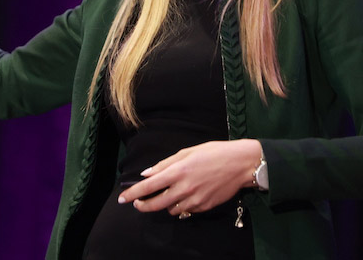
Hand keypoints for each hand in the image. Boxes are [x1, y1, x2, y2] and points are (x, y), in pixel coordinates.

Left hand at [117, 139, 262, 216]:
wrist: (240, 164)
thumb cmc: (213, 152)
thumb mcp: (187, 152)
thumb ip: (165, 164)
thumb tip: (147, 174)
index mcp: (177, 171)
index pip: (148, 187)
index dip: (133, 194)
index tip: (122, 199)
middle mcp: (183, 188)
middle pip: (155, 204)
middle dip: (143, 206)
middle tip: (138, 204)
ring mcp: (194, 200)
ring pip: (170, 210)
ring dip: (164, 204)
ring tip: (167, 195)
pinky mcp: (203, 207)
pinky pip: (186, 210)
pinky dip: (181, 206)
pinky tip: (186, 196)